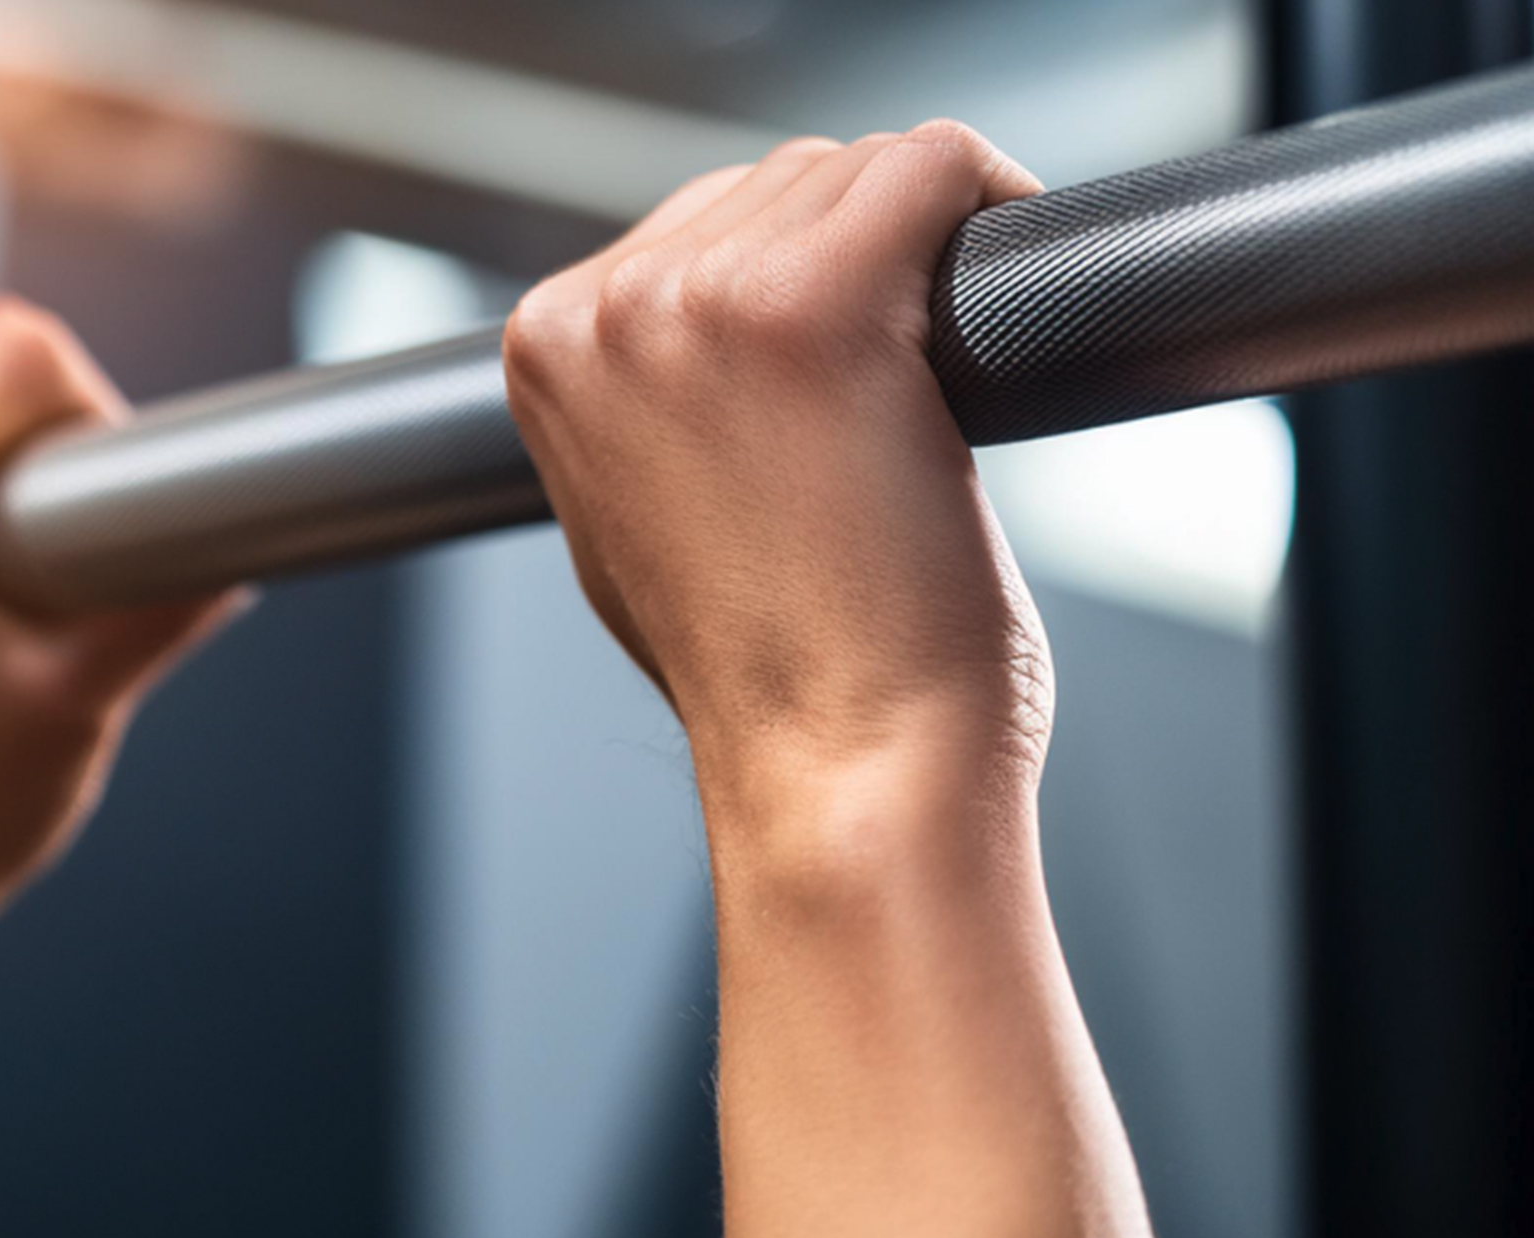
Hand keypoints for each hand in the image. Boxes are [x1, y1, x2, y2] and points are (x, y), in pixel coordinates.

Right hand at [502, 125, 1048, 805]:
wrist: (837, 773)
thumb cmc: (772, 679)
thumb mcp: (639, 523)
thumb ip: (647, 403)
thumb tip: (709, 339)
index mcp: (545, 352)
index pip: (696, 225)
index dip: (798, 279)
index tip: (854, 354)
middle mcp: (604, 314)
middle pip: (777, 186)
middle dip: (861, 263)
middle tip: (897, 393)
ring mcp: (697, 304)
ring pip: (854, 175)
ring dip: (919, 255)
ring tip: (922, 393)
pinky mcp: (816, 308)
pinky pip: (930, 167)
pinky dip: (985, 207)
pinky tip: (988, 310)